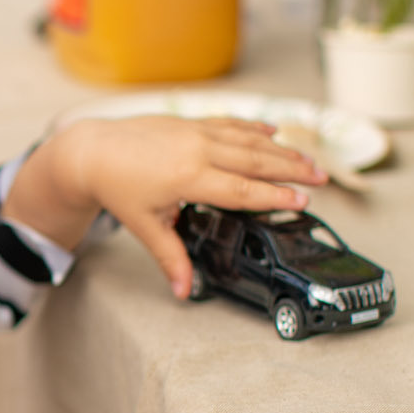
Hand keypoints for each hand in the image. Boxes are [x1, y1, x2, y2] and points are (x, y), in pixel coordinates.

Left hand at [6, 115, 320, 298]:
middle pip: (254, 161)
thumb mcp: (144, 227)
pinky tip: (275, 131)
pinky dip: (255, 128)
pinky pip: (230, 123)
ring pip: (248, 140)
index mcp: (187, 178)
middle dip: (291, 170)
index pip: (241, 191)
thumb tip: (184, 291)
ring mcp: (195, 132)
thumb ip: (170, 257)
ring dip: (281, 149)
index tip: (302, 202)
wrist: (92, 150)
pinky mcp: (191, 121)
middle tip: (321, 179)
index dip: (273, 197)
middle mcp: (196, 150)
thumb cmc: (117, 187)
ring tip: (309, 159)